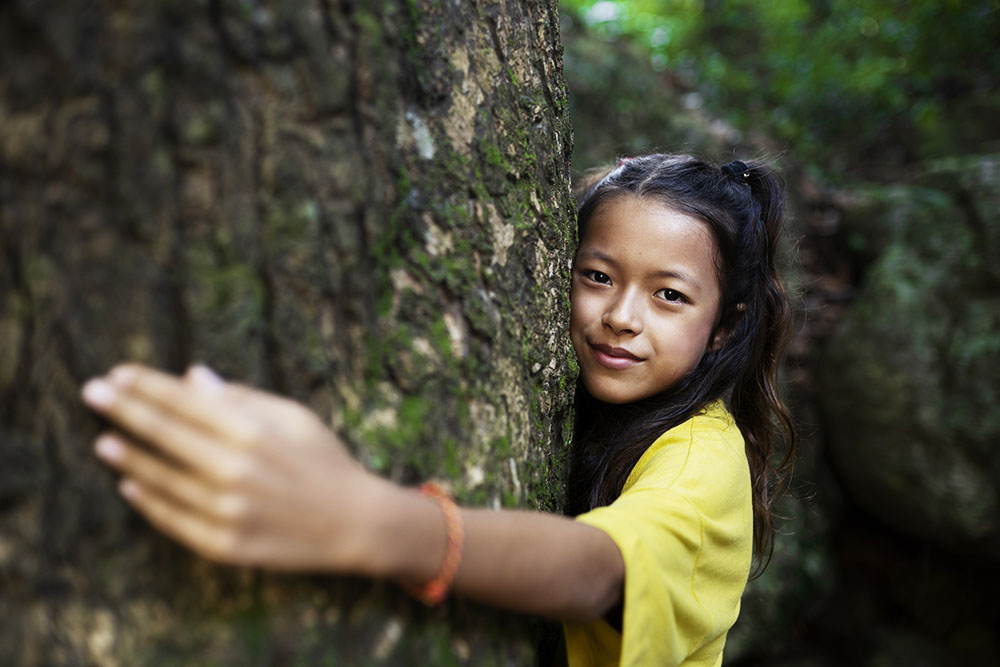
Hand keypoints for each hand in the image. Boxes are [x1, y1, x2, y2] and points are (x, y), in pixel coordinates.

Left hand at [81, 364, 386, 571]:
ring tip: (103, 441)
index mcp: (251, 431)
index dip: (148, 385)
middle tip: (91, 392)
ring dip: (129, 457)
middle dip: (124, 409)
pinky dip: (149, 503)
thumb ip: (240, 398)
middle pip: (164, 434)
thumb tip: (193, 377)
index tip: (118, 373)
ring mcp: (226, 511)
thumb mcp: (293, 417)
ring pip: (162, 479)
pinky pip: (175, 521)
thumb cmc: (324, 461)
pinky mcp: (224, 545)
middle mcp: (233, 470)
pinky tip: (129, 487)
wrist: (355, 523)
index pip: (184, 402)